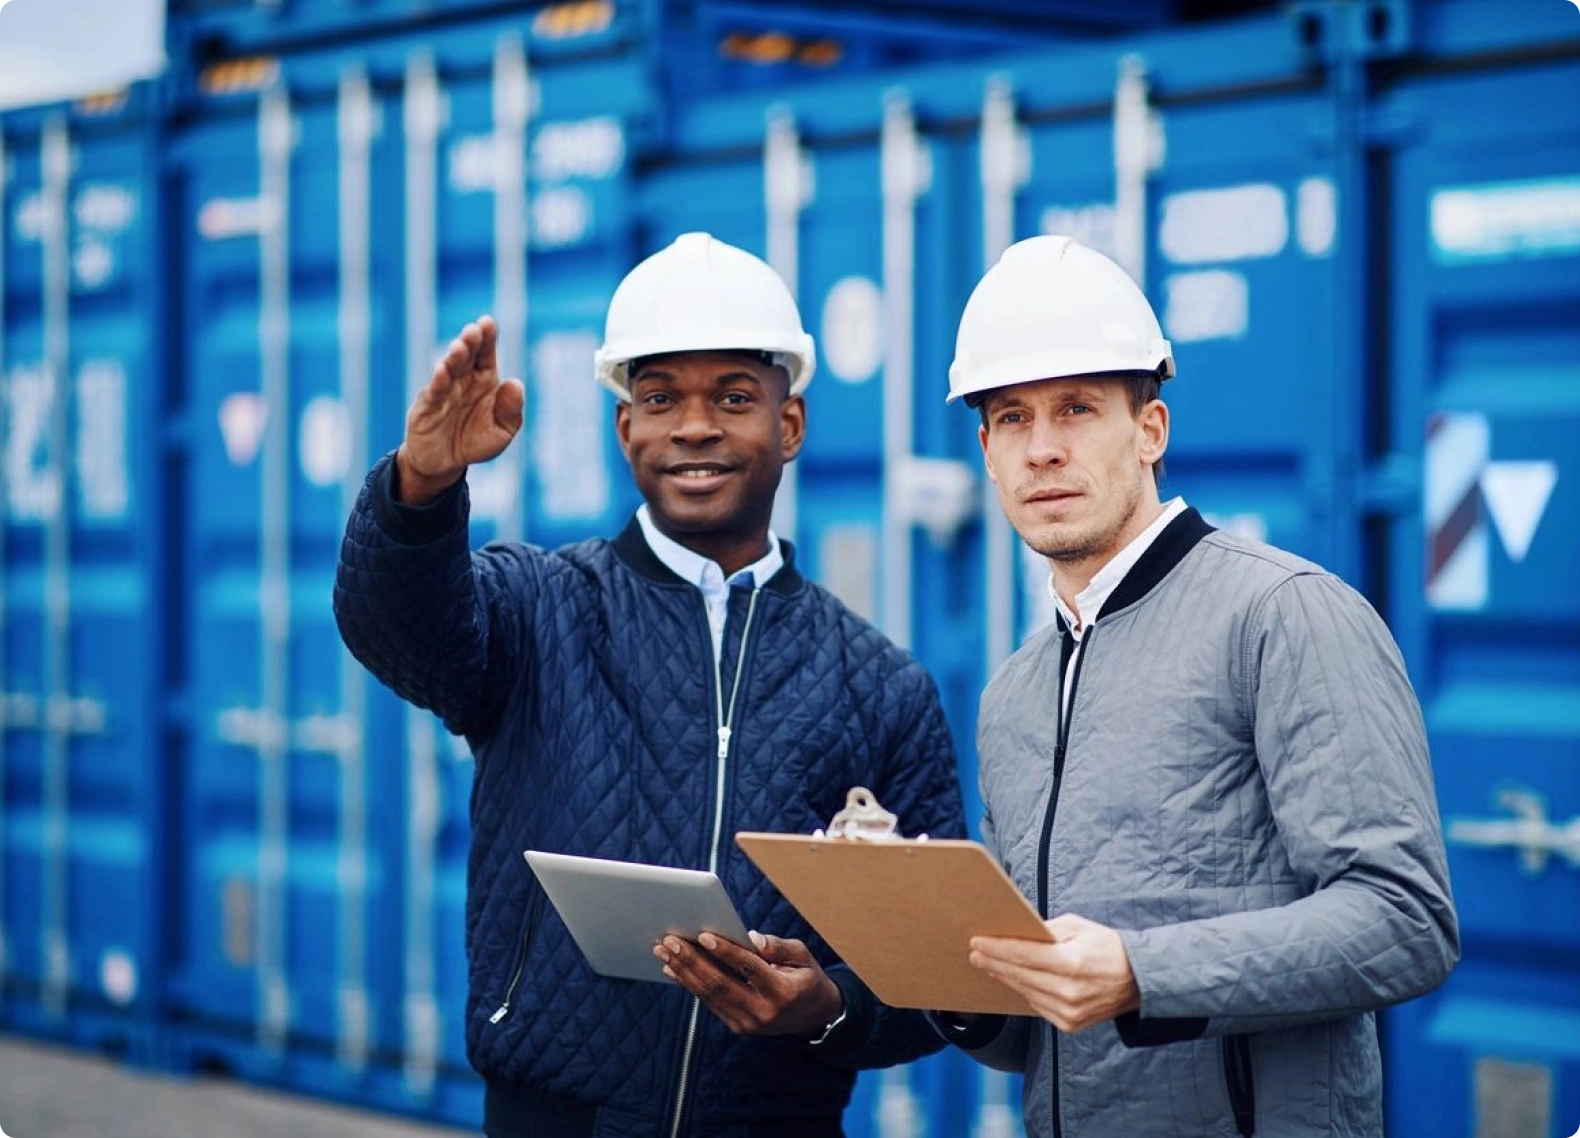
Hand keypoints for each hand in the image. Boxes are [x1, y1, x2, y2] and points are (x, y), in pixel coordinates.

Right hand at [395, 315, 524, 503]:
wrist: (445, 463)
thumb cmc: (476, 441)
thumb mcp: (502, 430)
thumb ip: (511, 409)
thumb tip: (516, 383)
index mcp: (484, 379)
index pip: (486, 353)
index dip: (487, 338)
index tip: (488, 322)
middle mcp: (462, 379)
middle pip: (467, 356)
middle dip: (469, 342)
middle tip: (473, 331)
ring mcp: (443, 391)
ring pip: (449, 370)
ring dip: (454, 358)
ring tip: (459, 347)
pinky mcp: (427, 407)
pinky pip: (433, 392)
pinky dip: (438, 381)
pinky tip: (442, 371)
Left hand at [654, 931, 843, 1038]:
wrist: (814, 1018)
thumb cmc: (806, 978)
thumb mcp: (803, 957)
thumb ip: (778, 946)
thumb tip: (751, 938)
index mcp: (782, 991)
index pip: (748, 968)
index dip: (725, 951)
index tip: (703, 935)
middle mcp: (763, 1011)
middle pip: (720, 984)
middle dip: (692, 961)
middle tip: (670, 941)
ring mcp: (748, 1023)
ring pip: (709, 995)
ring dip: (683, 972)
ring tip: (663, 951)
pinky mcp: (738, 1026)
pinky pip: (710, 1003)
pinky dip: (689, 984)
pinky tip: (673, 968)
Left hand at [968, 913, 1139, 1032]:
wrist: (1139, 981)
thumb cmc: (1106, 947)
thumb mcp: (1078, 927)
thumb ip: (1046, 930)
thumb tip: (1016, 933)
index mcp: (1071, 963)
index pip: (1022, 955)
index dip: (996, 948)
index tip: (977, 941)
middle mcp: (1068, 991)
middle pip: (1019, 975)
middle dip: (993, 962)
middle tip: (975, 953)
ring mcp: (1068, 1012)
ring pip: (1025, 992)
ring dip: (1004, 977)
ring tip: (988, 965)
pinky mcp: (1069, 1025)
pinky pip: (1037, 1005)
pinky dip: (1024, 991)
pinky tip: (1013, 980)